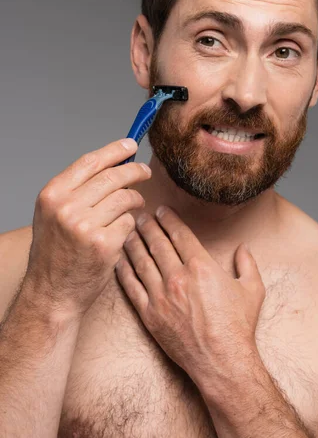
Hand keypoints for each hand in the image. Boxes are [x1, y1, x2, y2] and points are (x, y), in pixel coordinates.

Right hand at [24, 138, 151, 317]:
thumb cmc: (56, 253)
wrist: (52, 292)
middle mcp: (67, 207)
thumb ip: (78, 189)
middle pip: (112, 177)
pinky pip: (129, 222)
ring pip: (125, 198)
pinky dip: (130, 225)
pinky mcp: (104, 244)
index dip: (114, 150)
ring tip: (134, 205)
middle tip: (146, 171)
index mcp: (53, 194)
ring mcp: (85, 225)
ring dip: (135, 200)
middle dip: (135, 171)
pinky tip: (122, 233)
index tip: (130, 145)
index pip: (90, 162)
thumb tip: (113, 165)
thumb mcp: (54, 214)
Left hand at [116, 206, 265, 384]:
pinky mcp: (150, 314)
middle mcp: (178, 277)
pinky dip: (124, 271)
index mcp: (201, 267)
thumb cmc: (238, 326)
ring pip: (141, 261)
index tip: (161, 211)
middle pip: (157, 243)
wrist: (222, 362)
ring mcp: (161, 296)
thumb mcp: (252, 290)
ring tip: (128, 233)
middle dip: (147, 226)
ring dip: (133, 243)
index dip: (169, 219)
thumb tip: (243, 248)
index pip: (180, 234)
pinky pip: (131, 287)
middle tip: (140, 216)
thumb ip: (248, 264)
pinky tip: (120, 261)